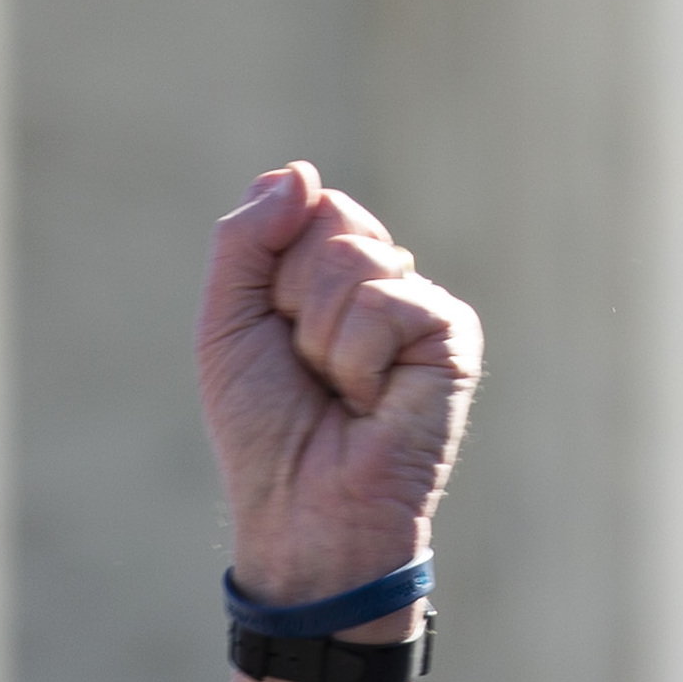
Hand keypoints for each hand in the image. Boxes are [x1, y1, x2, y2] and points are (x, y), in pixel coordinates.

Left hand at [197, 165, 477, 681]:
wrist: (300, 508)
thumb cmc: (264, 428)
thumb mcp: (227, 324)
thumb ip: (244, 241)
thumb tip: (297, 173)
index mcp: (331, 275)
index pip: (306, 206)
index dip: (271, 268)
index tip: (272, 330)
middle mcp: (383, 282)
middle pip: (331, 222)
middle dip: (293, 298)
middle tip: (304, 367)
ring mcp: (422, 308)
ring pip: (356, 262)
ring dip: (321, 336)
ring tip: (336, 390)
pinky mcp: (455, 338)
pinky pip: (388, 303)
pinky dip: (357, 358)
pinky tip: (370, 401)